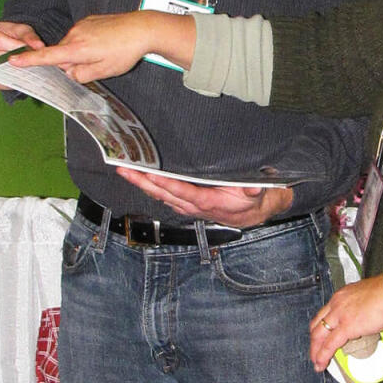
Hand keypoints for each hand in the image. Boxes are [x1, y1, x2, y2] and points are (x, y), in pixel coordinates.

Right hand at [0, 21, 44, 88]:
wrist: (6, 44)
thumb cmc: (11, 35)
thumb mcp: (22, 31)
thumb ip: (30, 37)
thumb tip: (38, 46)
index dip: (12, 46)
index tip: (26, 49)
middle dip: (13, 59)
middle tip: (29, 60)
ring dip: (12, 71)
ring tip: (27, 68)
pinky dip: (11, 80)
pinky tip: (21, 75)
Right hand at [14, 11, 192, 81]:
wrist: (142, 28)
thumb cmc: (125, 51)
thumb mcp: (105, 70)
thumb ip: (82, 74)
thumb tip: (69, 73)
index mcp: (77, 49)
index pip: (48, 56)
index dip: (29, 60)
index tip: (12, 60)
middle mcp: (75, 35)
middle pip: (61, 54)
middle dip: (71, 63)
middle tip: (94, 66)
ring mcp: (81, 25)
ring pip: (72, 45)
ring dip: (80, 53)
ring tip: (104, 53)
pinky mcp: (89, 20)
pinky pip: (80, 36)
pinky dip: (87, 43)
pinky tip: (105, 44)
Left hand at [115, 167, 293, 227]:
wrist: (251, 214)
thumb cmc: (251, 200)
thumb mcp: (257, 194)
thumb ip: (254, 190)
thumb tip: (253, 187)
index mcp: (208, 201)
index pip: (183, 192)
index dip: (166, 184)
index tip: (150, 174)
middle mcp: (193, 205)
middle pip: (163, 193)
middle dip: (143, 182)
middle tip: (124, 169)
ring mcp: (187, 205)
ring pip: (159, 195)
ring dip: (141, 184)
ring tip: (125, 171)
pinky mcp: (185, 203)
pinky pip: (163, 196)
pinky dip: (149, 187)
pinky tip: (139, 178)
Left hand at [308, 262, 382, 370]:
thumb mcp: (374, 300)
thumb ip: (374, 314)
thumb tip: (381, 326)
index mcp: (343, 295)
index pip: (325, 312)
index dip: (322, 326)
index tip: (322, 335)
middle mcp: (337, 303)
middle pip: (317, 323)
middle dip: (314, 339)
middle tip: (315, 351)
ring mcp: (339, 315)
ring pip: (319, 335)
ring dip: (315, 350)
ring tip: (316, 362)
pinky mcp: (345, 327)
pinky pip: (329, 344)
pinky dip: (323, 355)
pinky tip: (321, 364)